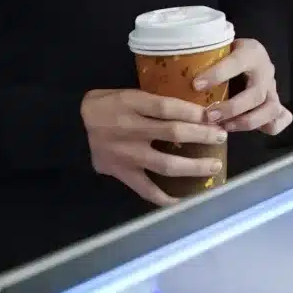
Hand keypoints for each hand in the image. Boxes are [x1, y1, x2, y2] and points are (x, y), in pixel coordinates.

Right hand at [81, 88, 224, 207]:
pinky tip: (184, 199)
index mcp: (131, 104)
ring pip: (166, 164)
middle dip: (203, 135)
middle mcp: (130, 130)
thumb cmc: (105, 105)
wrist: (70, 127)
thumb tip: (194, 109)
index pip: (167, 107)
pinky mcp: (121, 173)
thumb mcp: (127, 93)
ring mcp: (126, 155)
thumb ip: (154, 101)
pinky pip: (146, 190)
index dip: (193, 111)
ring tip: (214, 166)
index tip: (213, 114)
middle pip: (173, 133)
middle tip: (222, 137)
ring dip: (194, 167)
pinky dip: (165, 197)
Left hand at [194, 38, 292, 135]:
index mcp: (251, 51)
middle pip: (256, 94)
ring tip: (224, 127)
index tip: (195, 85)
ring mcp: (273, 88)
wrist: (244, 51)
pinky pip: (281, 118)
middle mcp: (265, 70)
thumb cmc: (222, 51)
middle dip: (232, 108)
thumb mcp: (214, 47)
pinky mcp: (276, 102)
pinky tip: (250, 129)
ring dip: (246, 121)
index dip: (218, 74)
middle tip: (209, 116)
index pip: (237, 62)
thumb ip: (199, 57)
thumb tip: (167, 70)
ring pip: (270, 109)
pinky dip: (269, 127)